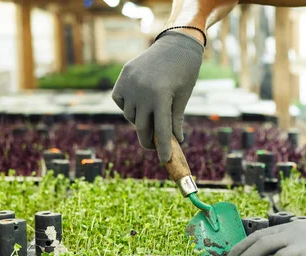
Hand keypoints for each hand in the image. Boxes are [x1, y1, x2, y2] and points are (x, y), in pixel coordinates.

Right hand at [112, 31, 203, 162]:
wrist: (175, 45)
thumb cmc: (185, 73)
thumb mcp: (183, 97)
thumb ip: (175, 120)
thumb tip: (174, 141)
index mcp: (161, 97)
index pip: (160, 130)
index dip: (163, 148)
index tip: (164, 161)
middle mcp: (142, 91)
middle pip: (142, 127)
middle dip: (148, 140)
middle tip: (153, 147)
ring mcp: (130, 84)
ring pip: (130, 115)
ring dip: (139, 121)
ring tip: (150, 114)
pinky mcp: (122, 78)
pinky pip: (120, 101)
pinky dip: (127, 106)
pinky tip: (138, 102)